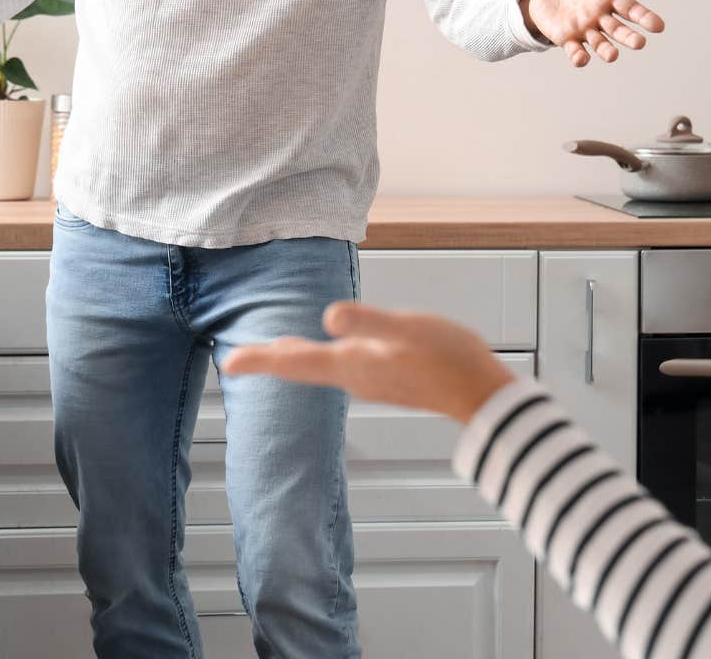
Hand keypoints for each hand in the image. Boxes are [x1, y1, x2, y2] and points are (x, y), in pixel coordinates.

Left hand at [220, 303, 517, 423]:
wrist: (480, 393)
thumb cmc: (448, 357)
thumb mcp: (408, 328)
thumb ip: (368, 322)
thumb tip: (329, 317)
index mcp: (353, 364)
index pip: (295, 363)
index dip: (261, 361)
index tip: (229, 362)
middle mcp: (356, 378)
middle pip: (303, 369)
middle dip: (272, 361)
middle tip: (240, 360)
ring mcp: (372, 382)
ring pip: (322, 370)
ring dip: (297, 360)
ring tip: (278, 351)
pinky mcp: (388, 380)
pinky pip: (343, 369)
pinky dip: (323, 361)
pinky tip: (332, 353)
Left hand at [524, 0, 664, 67]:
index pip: (630, 7)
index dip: (644, 17)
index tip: (658, 26)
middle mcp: (600, 16)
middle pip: (618, 28)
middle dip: (628, 37)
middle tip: (639, 44)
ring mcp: (583, 29)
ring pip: (599, 42)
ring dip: (606, 50)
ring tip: (613, 56)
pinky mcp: (566, 38)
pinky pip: (574, 50)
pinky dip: (579, 57)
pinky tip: (582, 60)